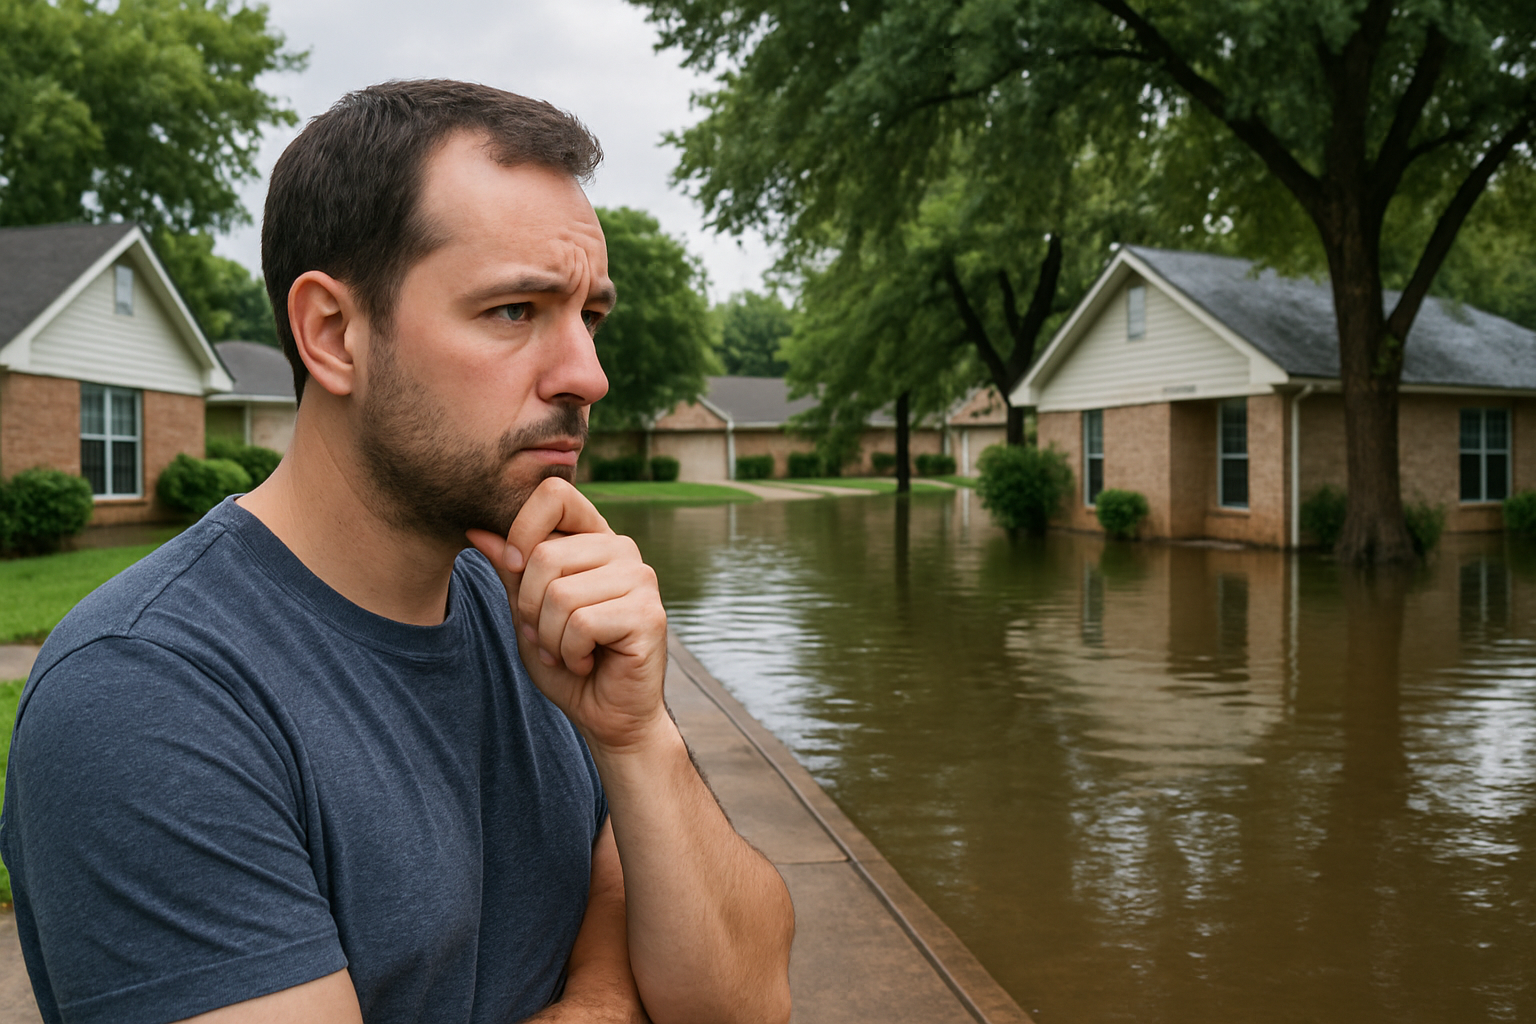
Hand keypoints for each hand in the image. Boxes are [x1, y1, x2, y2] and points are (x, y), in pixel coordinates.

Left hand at [467, 477, 668, 751]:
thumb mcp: (528, 611)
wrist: (608, 715)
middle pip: (545, 554)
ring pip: (559, 594)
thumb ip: (511, 570)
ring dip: (550, 637)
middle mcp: (622, 549)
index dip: (522, 529)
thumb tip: (476, 530)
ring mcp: (640, 579)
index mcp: (594, 539)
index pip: (554, 494)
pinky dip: (570, 653)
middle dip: (530, 607)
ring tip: (570, 651)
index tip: (515, 569)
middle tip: (550, 635)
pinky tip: (587, 662)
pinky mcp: (647, 614)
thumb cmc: (569, 661)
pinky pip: (581, 624)